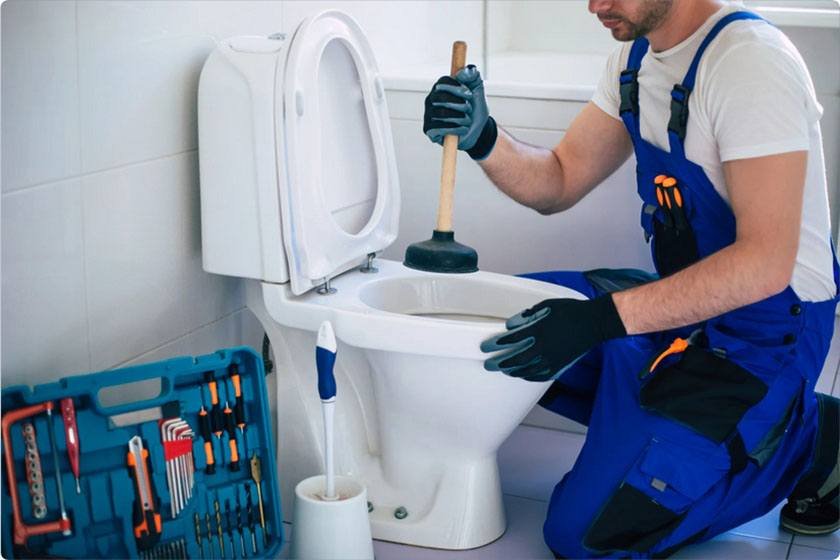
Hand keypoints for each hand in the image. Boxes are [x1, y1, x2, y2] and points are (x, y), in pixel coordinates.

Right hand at [423, 65, 497, 159]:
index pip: (443, 82)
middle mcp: (431, 99)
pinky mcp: (429, 130)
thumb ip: (473, 76)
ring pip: (441, 113)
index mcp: (441, 87)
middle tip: (469, 109)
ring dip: (460, 118)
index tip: (469, 94)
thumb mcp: (477, 90)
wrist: (477, 130)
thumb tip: (466, 70)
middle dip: (459, 104)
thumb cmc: (475, 108)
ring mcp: (428, 115)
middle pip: (440, 97)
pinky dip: (454, 129)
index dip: (456, 87)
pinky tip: (463, 129)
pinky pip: (438, 128)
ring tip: (468, 120)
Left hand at [481, 296, 625, 381]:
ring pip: (527, 370)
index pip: (511, 340)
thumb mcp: (547, 305)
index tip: (486, 347)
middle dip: (499, 362)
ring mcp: (553, 358)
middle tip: (488, 364)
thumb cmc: (571, 311)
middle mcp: (544, 347)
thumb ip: (527, 315)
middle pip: (515, 359)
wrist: (594, 322)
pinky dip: (529, 376)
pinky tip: (522, 375)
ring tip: (503, 370)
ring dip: (512, 371)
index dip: (496, 344)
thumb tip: (511, 325)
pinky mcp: (561, 365)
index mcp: (539, 330)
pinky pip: (541, 375)